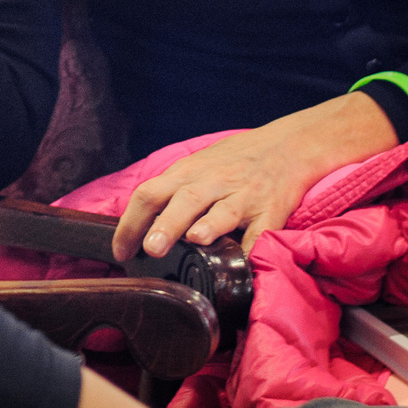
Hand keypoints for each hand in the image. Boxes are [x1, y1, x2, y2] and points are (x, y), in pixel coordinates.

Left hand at [110, 92, 395, 261]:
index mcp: (187, 173)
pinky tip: (244, 261)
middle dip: (166, 225)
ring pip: (222, 211)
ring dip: (207, 226)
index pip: (150, 193)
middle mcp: (213, 183)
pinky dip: (254, 248)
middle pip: (184, 200)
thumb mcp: (196, 167)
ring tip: (195, 241)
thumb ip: (170, 192)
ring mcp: (244, 197)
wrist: (287, 146)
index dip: (131, 222)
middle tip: (151, 249)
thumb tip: (137, 227)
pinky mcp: (272, 211)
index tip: (120, 251)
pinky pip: (262, 232)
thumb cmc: (234, 161)